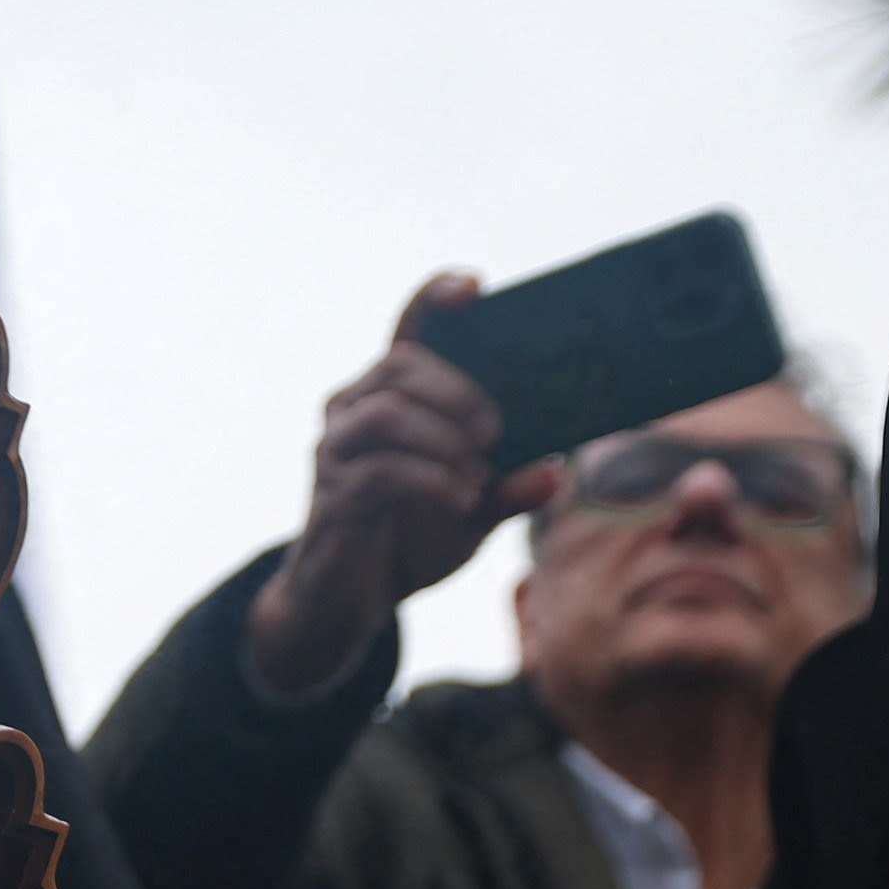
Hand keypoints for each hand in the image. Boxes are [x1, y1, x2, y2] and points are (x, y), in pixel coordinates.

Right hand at [240, 273, 562, 699]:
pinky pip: (380, 472)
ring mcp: (336, 452)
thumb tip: (556, 473)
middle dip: (455, 390)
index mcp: (390, 397)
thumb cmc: (410, 540)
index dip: (435, 296)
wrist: (350, 601)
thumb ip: (510, 491)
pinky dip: (430, 481)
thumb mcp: (474, 513)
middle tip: (494, 431)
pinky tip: (460, 499)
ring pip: (386, 413)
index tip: (475, 287)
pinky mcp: (332, 496)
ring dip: (442, 437)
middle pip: (398, 365)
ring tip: (476, 473)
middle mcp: (353, 412)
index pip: (407, 329)